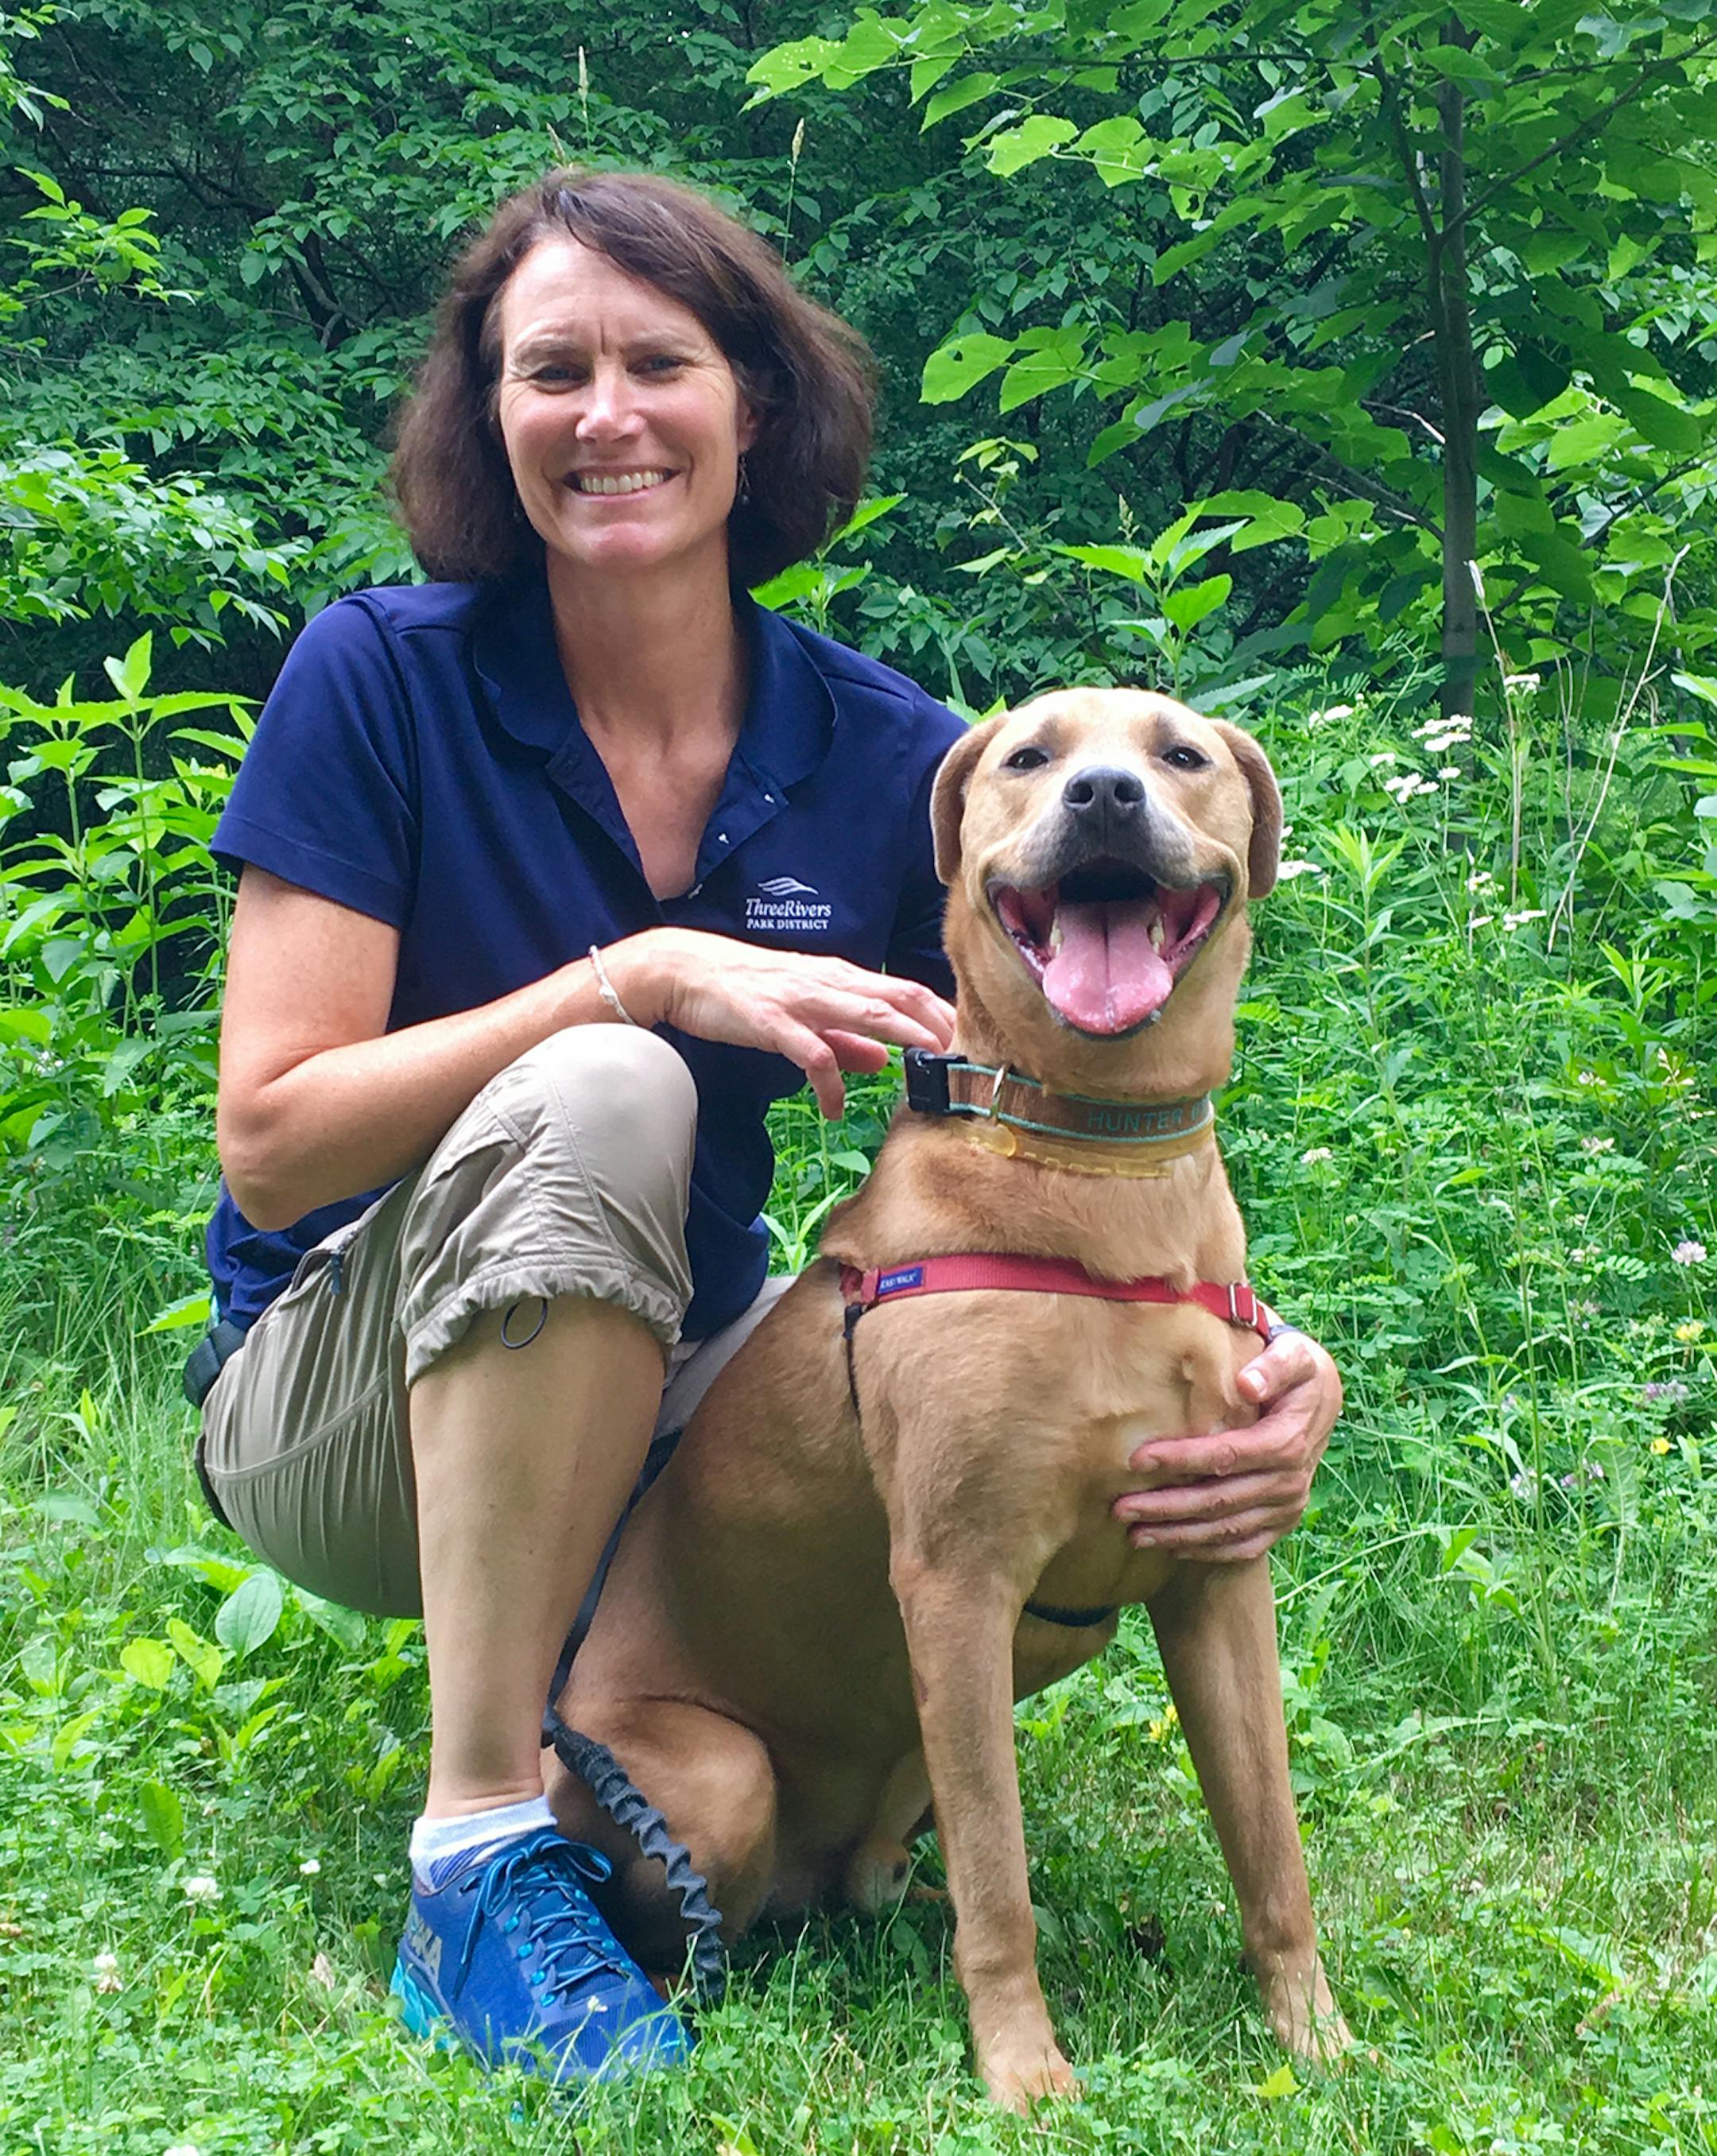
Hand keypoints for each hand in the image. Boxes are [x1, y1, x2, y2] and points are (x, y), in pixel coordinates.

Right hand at [609, 928, 955, 1117]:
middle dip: (939, 1024)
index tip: (974, 1039)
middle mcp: (829, 982)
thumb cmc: (746, 990)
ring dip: (905, 1038)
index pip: (905, 989)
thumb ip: (846, 1037)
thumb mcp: (804, 1010)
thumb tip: (885, 1058)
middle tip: (971, 1055)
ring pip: (866, 1014)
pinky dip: (829, 1082)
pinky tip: (835, 1109)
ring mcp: (802, 999)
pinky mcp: (772, 1021)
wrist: (684, 969)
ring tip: (932, 1067)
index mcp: (840, 978)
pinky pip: (810, 1054)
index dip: (943, 1011)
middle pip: (899, 997)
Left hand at [1110, 1329, 1340, 1563]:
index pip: (1225, 1455)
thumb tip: (1246, 1385)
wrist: (1323, 1400)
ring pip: (1226, 1529)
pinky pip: (1244, 1546)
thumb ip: (1273, 1366)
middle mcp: (1289, 1482)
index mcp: (1286, 1442)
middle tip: (1121, 1509)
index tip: (1136, 1460)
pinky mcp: (1283, 1522)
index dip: (1181, 1460)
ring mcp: (1287, 1507)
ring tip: (1134, 1535)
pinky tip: (1171, 1547)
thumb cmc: (1298, 1372)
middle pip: (1219, 1500)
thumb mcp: (1294, 1355)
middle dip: (1167, 1507)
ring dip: (1178, 1535)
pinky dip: (1207, 1552)